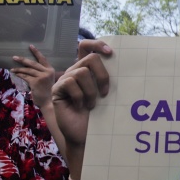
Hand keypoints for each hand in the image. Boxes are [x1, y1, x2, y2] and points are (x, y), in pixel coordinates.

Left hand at [10, 45, 54, 107]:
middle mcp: (47, 72)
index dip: (36, 52)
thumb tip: (30, 69)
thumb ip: (42, 74)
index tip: (30, 46)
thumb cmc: (48, 92)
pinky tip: (15, 74)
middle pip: (33, 63)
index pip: (42, 59)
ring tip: (12, 68)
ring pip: (28, 70)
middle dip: (23, 60)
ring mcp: (42, 77)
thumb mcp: (48, 80)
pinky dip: (19, 75)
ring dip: (19, 69)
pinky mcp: (36, 82)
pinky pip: (25, 76)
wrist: (49, 102)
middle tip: (15, 57)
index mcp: (51, 70)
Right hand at [51, 39, 111, 173]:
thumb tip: (122, 64)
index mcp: (86, 69)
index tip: (111, 52)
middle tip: (105, 93)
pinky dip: (80, 96)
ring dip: (91, 91)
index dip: (97, 44)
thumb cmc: (97, 116)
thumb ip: (107, 78)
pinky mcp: (57, 89)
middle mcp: (74, 71)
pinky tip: (80, 107)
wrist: (84, 135)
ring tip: (91, 104)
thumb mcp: (105, 94)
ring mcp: (64, 79)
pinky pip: (71, 83)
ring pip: (82, 72)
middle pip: (91, 58)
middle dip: (103, 75)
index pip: (86, 47)